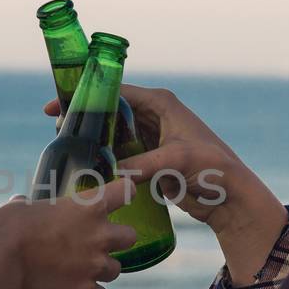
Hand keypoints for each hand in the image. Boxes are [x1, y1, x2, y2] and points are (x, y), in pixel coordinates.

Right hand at [0, 175, 138, 288]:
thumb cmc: (8, 227)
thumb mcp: (21, 207)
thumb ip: (31, 205)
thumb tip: (22, 203)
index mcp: (89, 206)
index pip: (127, 190)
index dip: (126, 190)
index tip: (121, 192)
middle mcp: (100, 235)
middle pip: (130, 237)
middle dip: (117, 239)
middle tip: (97, 240)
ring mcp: (94, 265)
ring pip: (116, 269)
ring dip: (102, 268)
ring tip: (82, 267)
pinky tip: (76, 287)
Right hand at [43, 85, 288, 281]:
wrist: (231, 197)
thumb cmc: (213, 168)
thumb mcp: (178, 160)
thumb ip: (144, 164)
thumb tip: (112, 174)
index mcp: (161, 103)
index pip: (115, 91)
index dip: (86, 96)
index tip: (58, 105)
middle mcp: (154, 116)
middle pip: (110, 110)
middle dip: (85, 117)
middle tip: (57, 128)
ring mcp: (151, 138)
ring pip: (113, 133)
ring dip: (93, 139)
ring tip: (66, 146)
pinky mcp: (150, 160)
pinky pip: (120, 154)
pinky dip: (104, 157)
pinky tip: (86, 165)